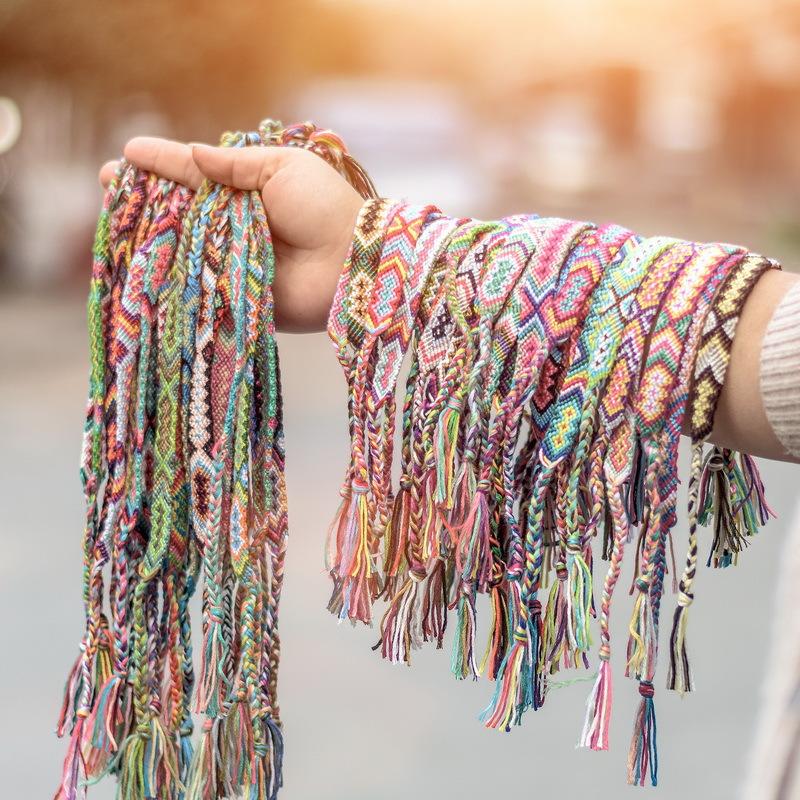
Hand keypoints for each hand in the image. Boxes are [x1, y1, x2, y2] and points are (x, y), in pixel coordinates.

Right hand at [100, 137, 365, 331]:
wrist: (353, 262)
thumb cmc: (325, 208)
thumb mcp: (283, 169)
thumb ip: (236, 166)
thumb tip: (193, 154)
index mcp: (248, 189)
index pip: (195, 172)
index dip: (161, 163)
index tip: (128, 153)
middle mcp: (236, 223)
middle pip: (182, 209)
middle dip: (146, 197)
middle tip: (109, 184)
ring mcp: (233, 259)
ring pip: (183, 245)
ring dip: (151, 234)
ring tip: (117, 218)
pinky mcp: (236, 293)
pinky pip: (197, 282)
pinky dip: (171, 274)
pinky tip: (140, 263)